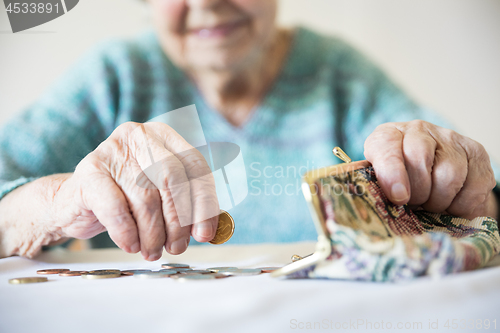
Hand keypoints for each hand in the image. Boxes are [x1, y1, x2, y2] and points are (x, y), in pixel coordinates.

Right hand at [52, 122, 218, 259]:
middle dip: (179, 221)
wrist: (74, 200)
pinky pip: (116, 207)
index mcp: (164, 137)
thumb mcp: (159, 195)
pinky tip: (130, 244)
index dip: (204, 203)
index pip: (196, 166)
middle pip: (173, 179)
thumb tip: (208, 230)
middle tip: (177, 248)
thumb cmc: (124, 198)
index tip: (204, 234)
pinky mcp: (90, 170)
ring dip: (153, 234)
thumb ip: (186, 206)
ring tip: (151, 250)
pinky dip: (127, 233)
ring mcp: (113, 150)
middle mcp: (140, 136)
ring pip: (146, 197)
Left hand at [364, 120, 497, 219]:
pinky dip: (462, 205)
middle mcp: (418, 130)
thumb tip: (378, 204)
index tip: (398, 197)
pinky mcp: (476, 153)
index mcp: (388, 136)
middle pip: (420, 158)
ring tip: (432, 205)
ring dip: (439, 201)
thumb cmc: (399, 183)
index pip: (387, 145)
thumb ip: (376, 188)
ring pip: (449, 174)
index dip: (392, 173)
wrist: (432, 177)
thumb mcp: (380, 182)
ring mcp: (449, 139)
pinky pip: (474, 186)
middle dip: (418, 192)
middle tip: (415, 205)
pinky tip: (452, 205)